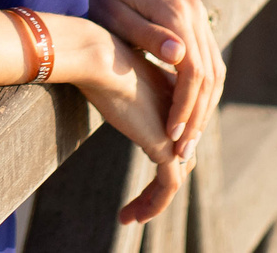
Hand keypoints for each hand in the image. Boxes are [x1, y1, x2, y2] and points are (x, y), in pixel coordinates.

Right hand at [46, 17, 184, 223]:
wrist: (99, 58)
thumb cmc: (97, 63)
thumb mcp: (114, 80)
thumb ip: (124, 93)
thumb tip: (109, 92)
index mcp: (171, 98)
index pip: (174, 137)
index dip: (162, 159)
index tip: (141, 176)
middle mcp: (178, 117)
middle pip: (178, 159)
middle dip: (159, 185)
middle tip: (139, 204)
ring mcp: (175, 133)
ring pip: (173, 177)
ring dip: (154, 201)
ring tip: (130, 217)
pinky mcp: (166, 147)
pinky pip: (168, 186)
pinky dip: (154, 204)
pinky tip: (130, 216)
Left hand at [81, 0, 224, 160]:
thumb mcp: (114, 17)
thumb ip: (146, 36)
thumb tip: (178, 55)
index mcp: (176, 12)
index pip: (194, 72)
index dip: (186, 108)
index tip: (173, 137)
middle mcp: (193, 11)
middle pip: (211, 74)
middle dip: (199, 115)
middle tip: (184, 150)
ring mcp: (195, 14)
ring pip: (215, 70)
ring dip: (205, 107)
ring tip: (187, 139)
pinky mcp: (191, 20)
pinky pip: (207, 61)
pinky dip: (203, 91)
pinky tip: (188, 113)